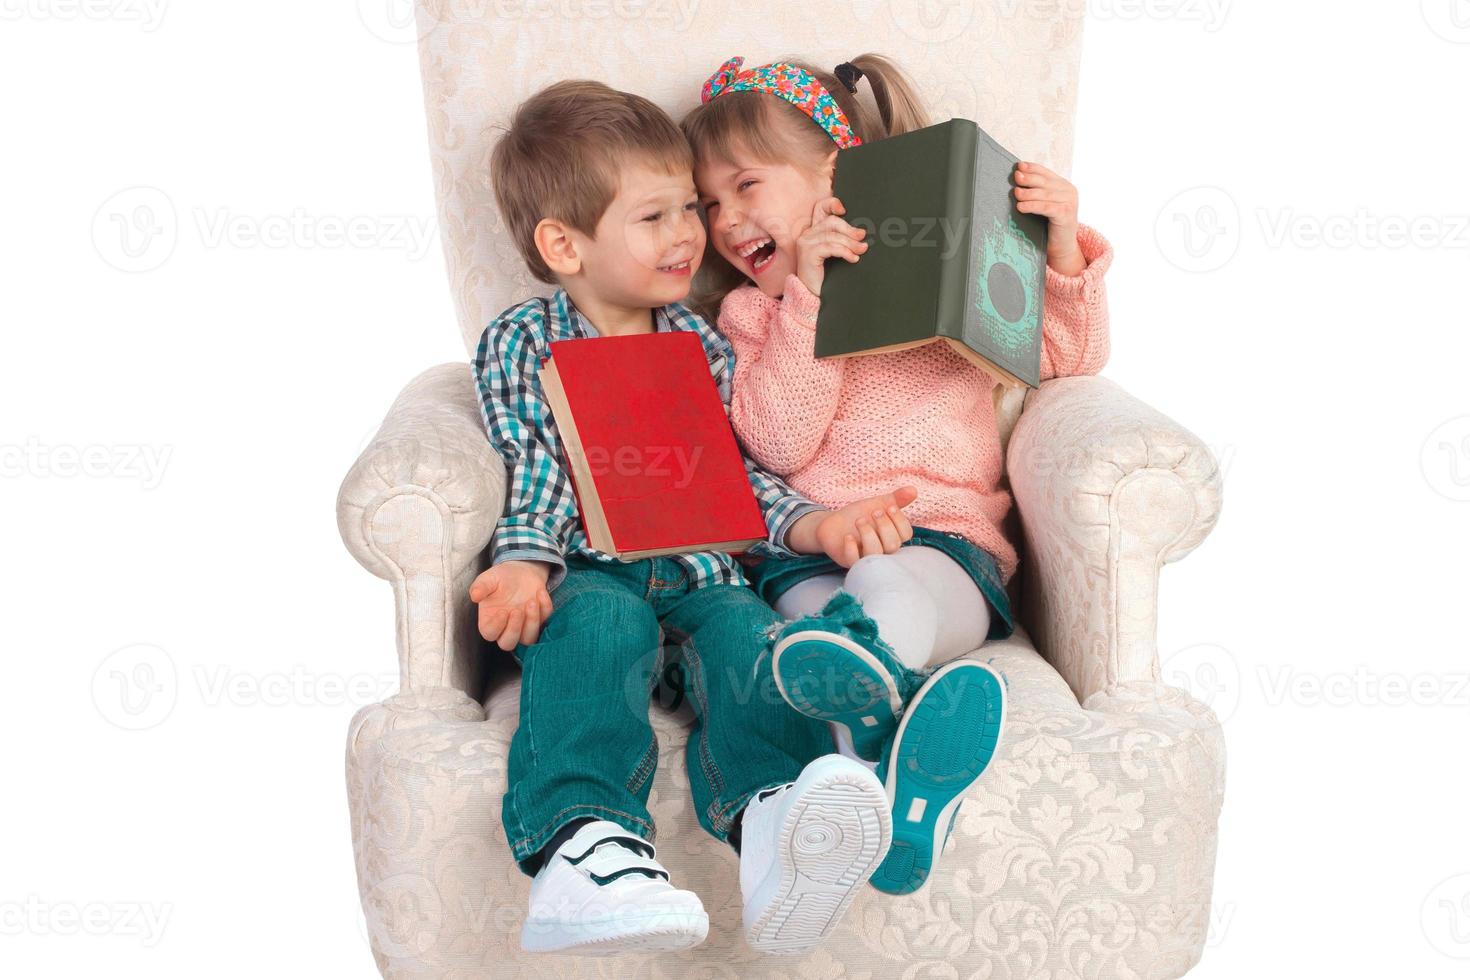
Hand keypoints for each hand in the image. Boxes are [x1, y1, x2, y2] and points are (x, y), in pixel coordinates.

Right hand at [470, 560, 554, 650]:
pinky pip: (545, 623)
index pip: (489, 633)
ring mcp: (523, 627)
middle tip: (517, 610)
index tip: (502, 611)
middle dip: (514, 629)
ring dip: (532, 623)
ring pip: (528, 639)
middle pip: (508, 644)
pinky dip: (545, 609)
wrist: (521, 572)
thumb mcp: (489, 578)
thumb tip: (474, 595)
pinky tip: (540, 593)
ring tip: (532, 602)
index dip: (496, 626)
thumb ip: (481, 586)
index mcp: (489, 620)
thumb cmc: (502, 578)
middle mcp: (505, 628)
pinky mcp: (539, 621)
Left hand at [787, 486, 918, 567]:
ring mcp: (866, 557)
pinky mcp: (849, 561)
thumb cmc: (859, 515)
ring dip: (868, 534)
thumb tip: (913, 490)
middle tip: (873, 512)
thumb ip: (896, 498)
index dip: (900, 521)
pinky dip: (851, 548)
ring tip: (859, 520)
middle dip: (884, 526)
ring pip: (875, 554)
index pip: (906, 535)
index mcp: (892, 537)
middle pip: (893, 545)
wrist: (833, 523)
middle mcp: (882, 550)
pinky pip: (854, 562)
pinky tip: (847, 536)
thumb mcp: (878, 503)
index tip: (889, 507)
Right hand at [795, 196, 867, 296]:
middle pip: (831, 222)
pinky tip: (853, 259)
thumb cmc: (825, 275)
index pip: (820, 208)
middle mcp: (806, 234)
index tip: (845, 211)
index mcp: (813, 231)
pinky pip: (830, 247)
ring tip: (861, 250)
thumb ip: (843, 240)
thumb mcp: (835, 253)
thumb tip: (861, 233)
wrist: (812, 294)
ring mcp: (805, 243)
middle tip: (863, 238)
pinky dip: (845, 252)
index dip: (832, 204)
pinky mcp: (808, 254)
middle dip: (849, 230)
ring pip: (832, 235)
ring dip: (850, 243)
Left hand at [1014, 162, 1083, 275]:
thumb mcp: (1043, 204)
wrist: (1061, 246)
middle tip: (1016, 177)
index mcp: (1063, 185)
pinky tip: (1021, 206)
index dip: (1032, 168)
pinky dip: (1032, 206)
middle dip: (1029, 178)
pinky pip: (1046, 208)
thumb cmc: (1048, 225)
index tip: (1019, 166)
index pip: (1046, 173)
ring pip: (1045, 194)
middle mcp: (1069, 191)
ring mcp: (1069, 203)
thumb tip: (1016, 180)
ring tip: (1016, 193)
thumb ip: (1036, 192)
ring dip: (1029, 193)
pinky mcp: (1066, 215)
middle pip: (1045, 182)